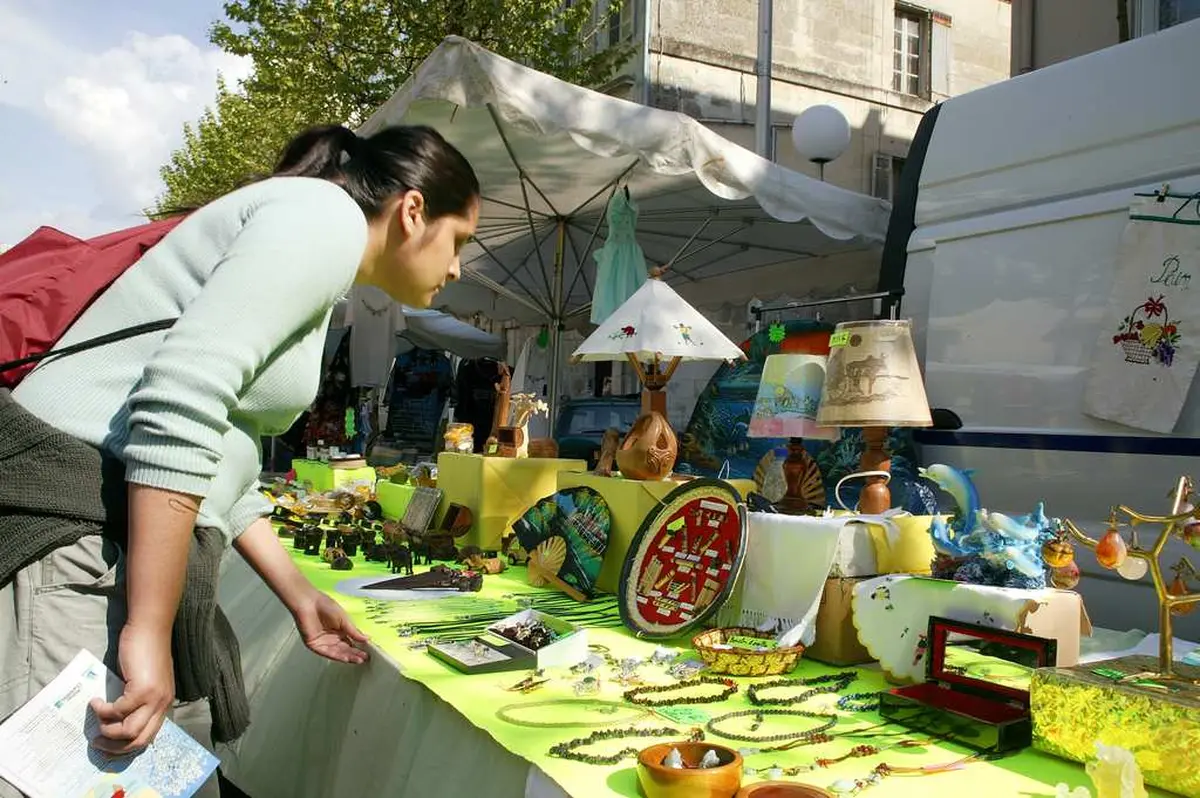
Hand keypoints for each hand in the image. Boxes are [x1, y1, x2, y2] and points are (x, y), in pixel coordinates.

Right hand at [89, 624, 174, 754]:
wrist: (150, 628)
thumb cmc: (144, 651)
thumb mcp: (143, 681)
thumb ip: (135, 700)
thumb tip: (114, 718)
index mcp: (163, 704)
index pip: (148, 737)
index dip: (126, 747)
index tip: (107, 747)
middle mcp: (162, 705)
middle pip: (140, 741)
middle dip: (115, 747)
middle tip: (96, 742)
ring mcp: (154, 698)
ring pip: (129, 732)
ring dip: (108, 731)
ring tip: (96, 720)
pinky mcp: (143, 690)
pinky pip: (119, 711)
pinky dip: (103, 710)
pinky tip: (96, 701)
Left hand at [292, 588, 369, 663]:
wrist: (309, 603)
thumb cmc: (324, 605)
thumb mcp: (344, 619)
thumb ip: (354, 631)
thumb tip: (366, 638)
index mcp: (340, 630)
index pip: (351, 642)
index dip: (359, 647)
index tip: (368, 651)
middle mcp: (332, 637)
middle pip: (345, 649)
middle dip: (355, 654)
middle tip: (365, 658)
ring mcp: (324, 642)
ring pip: (338, 653)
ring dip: (348, 657)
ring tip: (358, 660)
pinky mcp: (315, 645)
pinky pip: (327, 653)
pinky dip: (337, 656)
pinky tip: (346, 658)